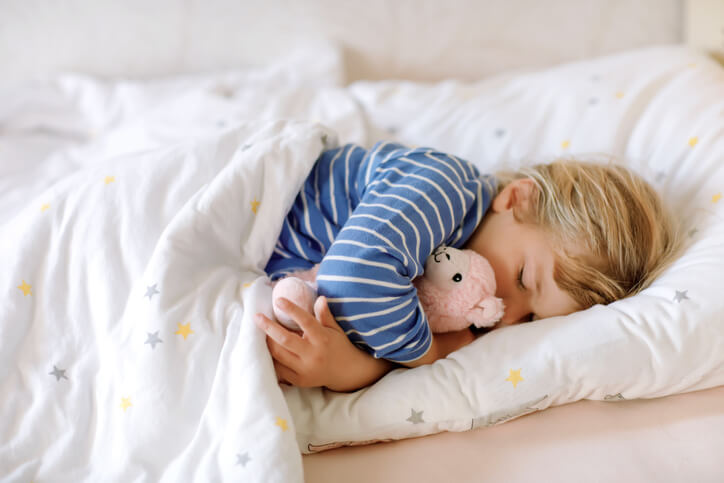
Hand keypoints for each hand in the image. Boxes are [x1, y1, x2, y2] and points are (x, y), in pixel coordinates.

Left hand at [254, 296, 388, 391]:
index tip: (278, 300)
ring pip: (279, 355)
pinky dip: (271, 358)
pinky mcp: (299, 380)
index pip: (305, 321)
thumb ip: (325, 315)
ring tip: (260, 331)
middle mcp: (313, 355)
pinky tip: (266, 348)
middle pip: (285, 340)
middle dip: (268, 327)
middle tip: (257, 317)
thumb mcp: (335, 329)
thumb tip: (320, 298)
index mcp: (322, 339)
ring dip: (267, 342)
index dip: (291, 310)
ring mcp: (305, 370)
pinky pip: (279, 370)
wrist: (347, 373)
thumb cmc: (339, 346)